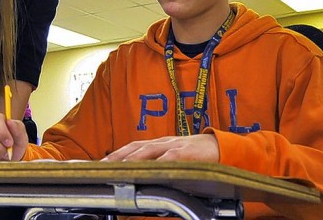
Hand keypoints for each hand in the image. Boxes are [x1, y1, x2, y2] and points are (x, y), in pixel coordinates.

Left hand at [103, 134, 218, 161]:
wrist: (222, 147)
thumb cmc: (197, 155)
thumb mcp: (174, 158)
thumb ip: (158, 165)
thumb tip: (141, 179)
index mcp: (158, 144)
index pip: (132, 147)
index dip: (115, 155)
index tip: (100, 164)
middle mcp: (163, 142)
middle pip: (135, 147)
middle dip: (117, 157)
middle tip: (101, 167)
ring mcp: (174, 145)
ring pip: (148, 150)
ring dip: (131, 159)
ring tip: (117, 168)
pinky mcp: (187, 152)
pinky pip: (170, 157)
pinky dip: (158, 162)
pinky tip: (148, 169)